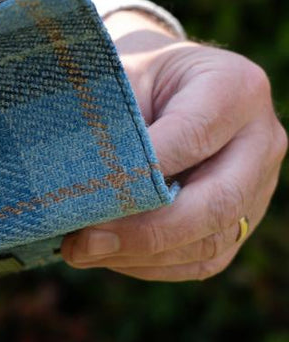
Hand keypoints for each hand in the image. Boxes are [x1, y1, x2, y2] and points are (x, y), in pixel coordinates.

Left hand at [62, 11, 286, 280]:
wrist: (164, 83)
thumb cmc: (136, 76)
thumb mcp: (122, 75)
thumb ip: (111, 123)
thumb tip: (80, 186)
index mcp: (236, 88)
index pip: (192, 137)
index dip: (141, 172)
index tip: (85, 193)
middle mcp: (261, 140)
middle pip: (216, 203)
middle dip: (145, 231)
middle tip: (82, 242)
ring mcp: (259, 186)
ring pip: (210, 242)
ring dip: (140, 256)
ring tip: (81, 250)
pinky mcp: (242, 222)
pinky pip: (202, 261)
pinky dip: (150, 265)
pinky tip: (107, 255)